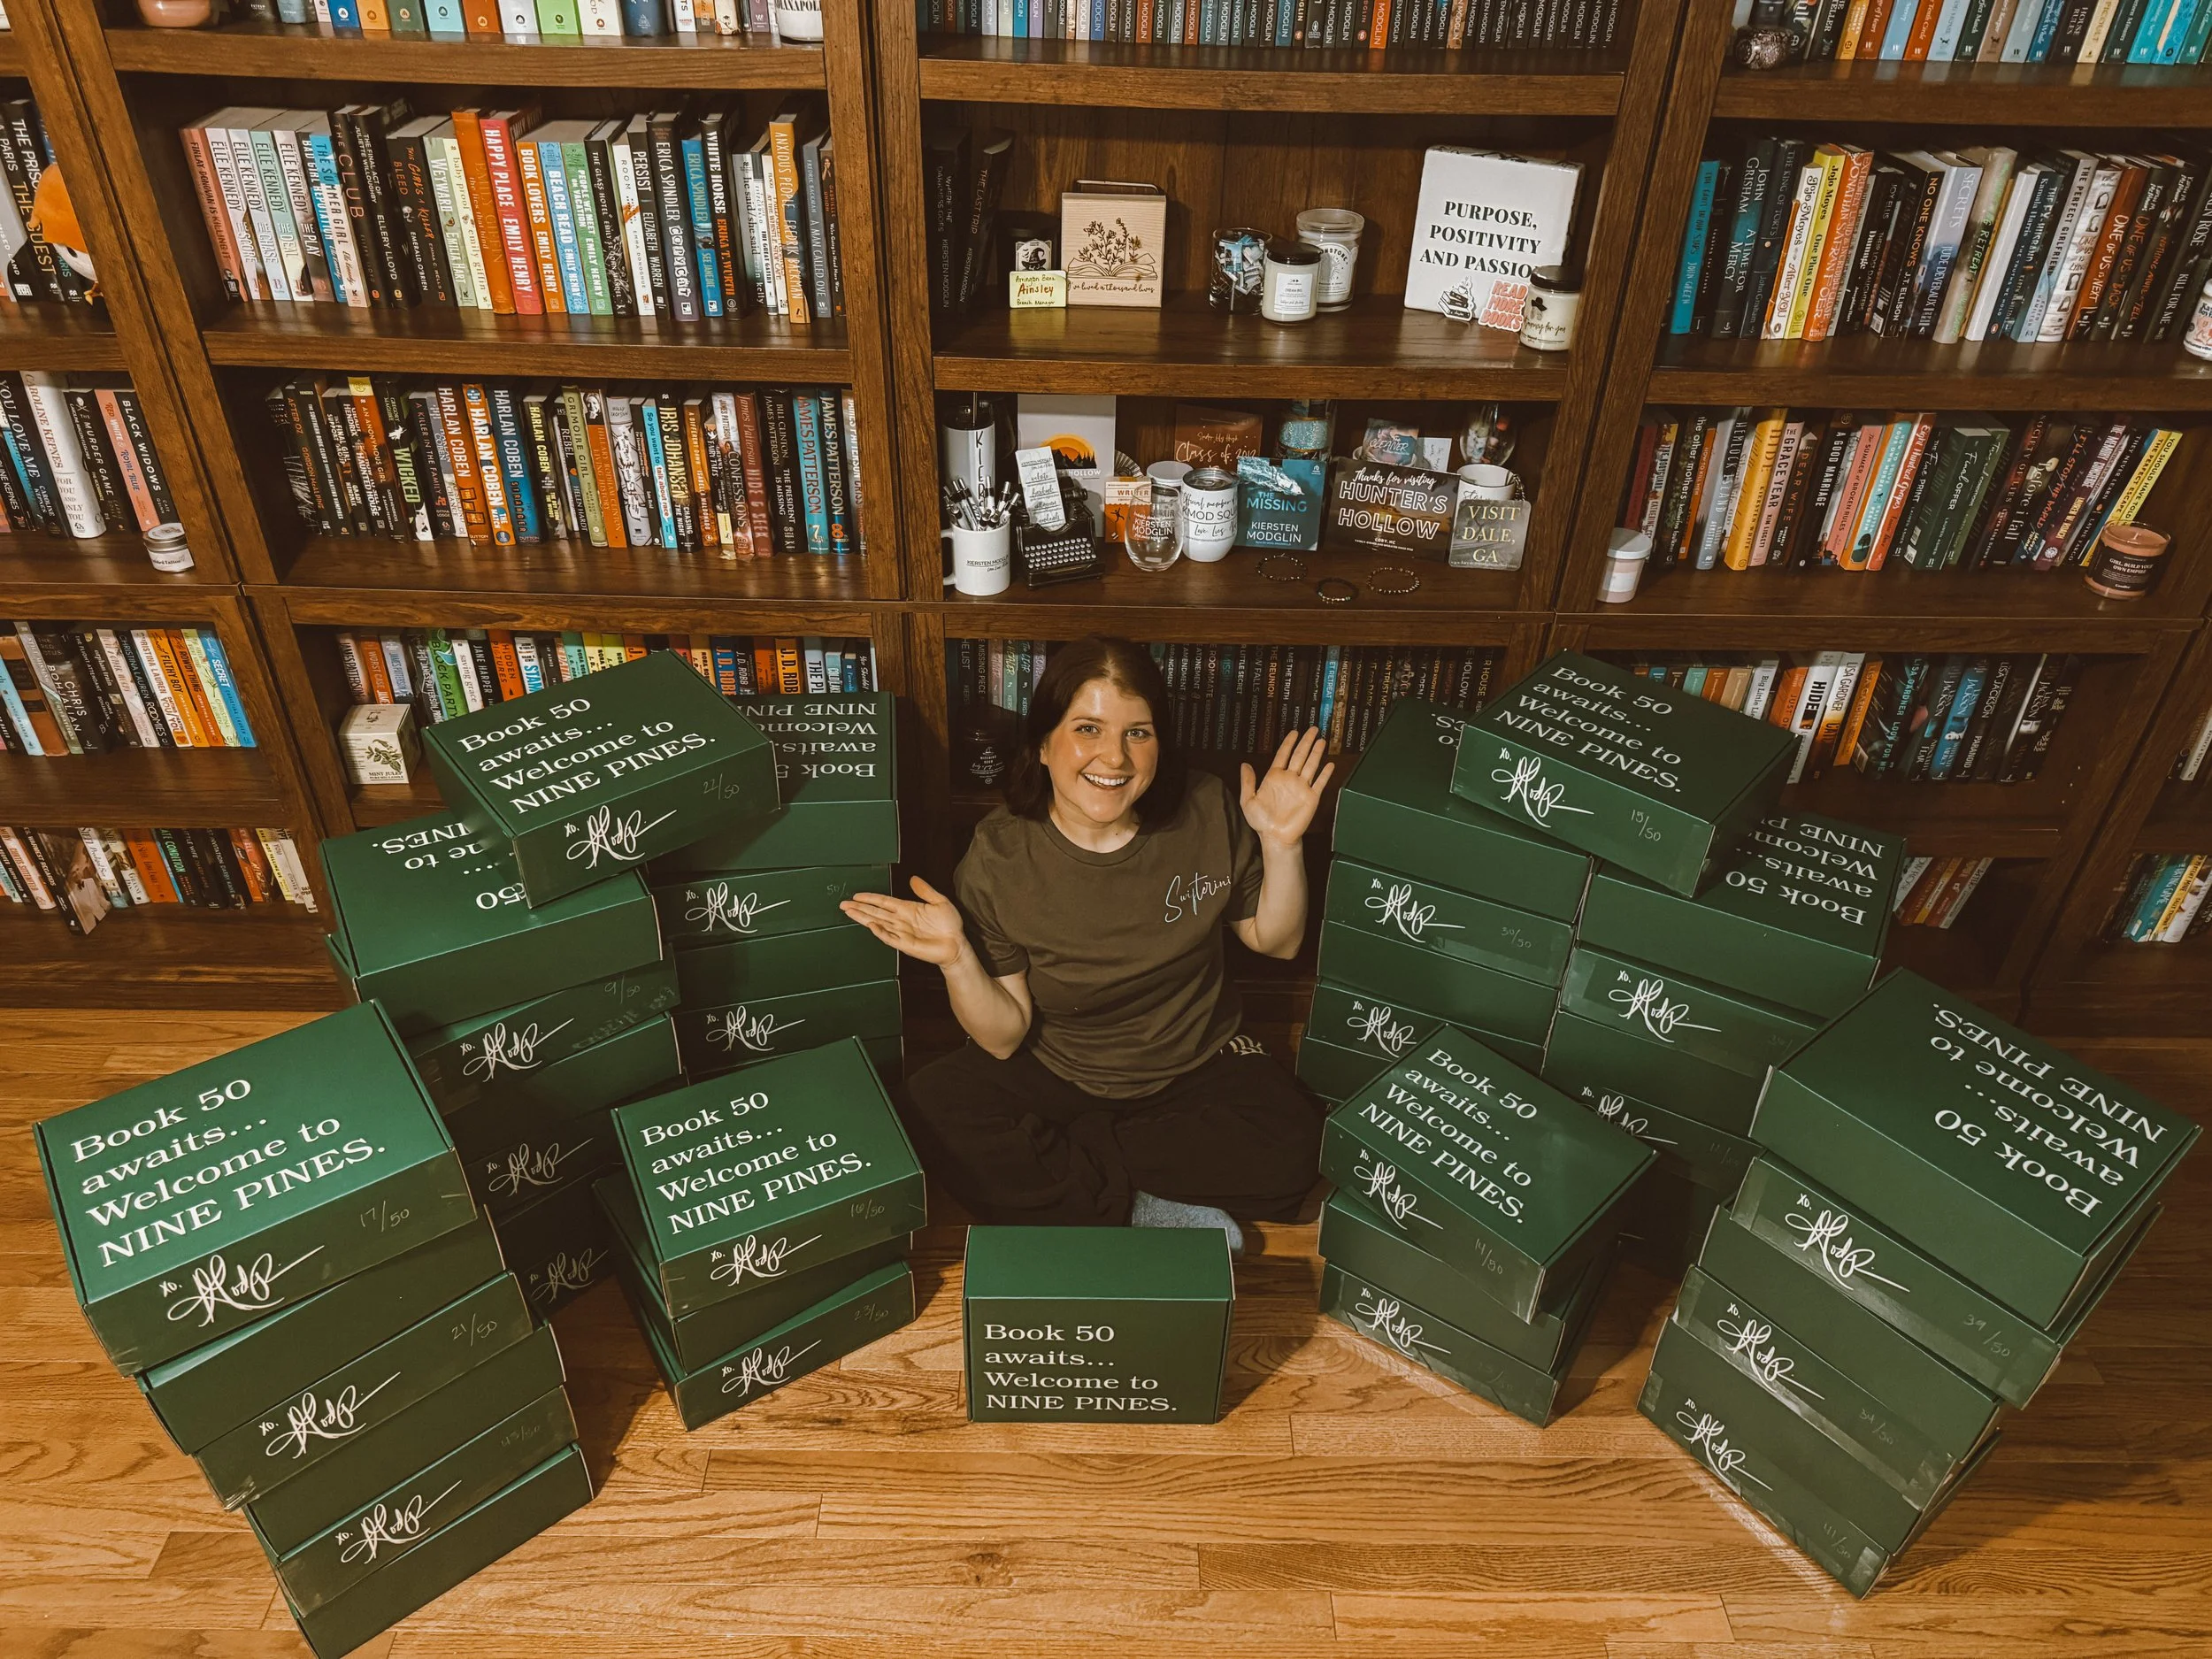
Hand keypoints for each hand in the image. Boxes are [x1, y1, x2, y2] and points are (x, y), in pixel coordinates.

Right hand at [840, 876, 970, 967]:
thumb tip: (913, 878)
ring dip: (863, 917)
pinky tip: (871, 925)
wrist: (956, 944)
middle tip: (844, 904)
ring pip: (877, 922)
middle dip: (859, 907)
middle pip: (875, 911)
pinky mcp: (905, 944)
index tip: (857, 896)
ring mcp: (901, 932)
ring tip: (849, 912)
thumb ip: (925, 890)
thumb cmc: (950, 926)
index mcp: (907, 909)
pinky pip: (889, 937)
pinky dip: (880, 931)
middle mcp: (901, 920)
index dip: (870, 898)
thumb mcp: (939, 901)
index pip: (884, 901)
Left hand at [1240, 726, 1333, 849]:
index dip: (1289, 742)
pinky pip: (1320, 782)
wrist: (1275, 836)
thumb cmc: (1261, 821)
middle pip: (1300, 755)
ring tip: (1321, 740)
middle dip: (1306, 741)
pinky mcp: (1312, 797)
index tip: (1294, 732)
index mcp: (1275, 777)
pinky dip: (1325, 773)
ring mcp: (1302, 787)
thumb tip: (1244, 764)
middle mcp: (1290, 779)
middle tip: (1313, 729)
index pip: (1283, 754)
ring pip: (1311, 765)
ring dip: (1316, 752)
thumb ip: (1247, 782)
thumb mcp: (1248, 800)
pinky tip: (1330, 764)